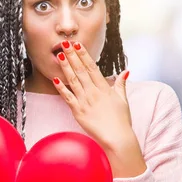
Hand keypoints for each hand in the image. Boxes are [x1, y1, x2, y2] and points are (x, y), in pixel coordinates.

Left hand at [53, 40, 146, 177]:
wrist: (117, 138)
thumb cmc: (121, 120)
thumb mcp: (123, 100)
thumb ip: (121, 84)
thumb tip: (126, 71)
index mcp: (104, 88)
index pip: (92, 67)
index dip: (84, 55)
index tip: (78, 45)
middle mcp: (94, 92)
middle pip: (81, 70)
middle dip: (72, 56)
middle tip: (65, 44)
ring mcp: (85, 102)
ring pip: (73, 81)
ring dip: (65, 67)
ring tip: (59, 55)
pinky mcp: (78, 112)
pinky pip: (68, 98)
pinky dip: (61, 88)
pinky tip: (55, 79)